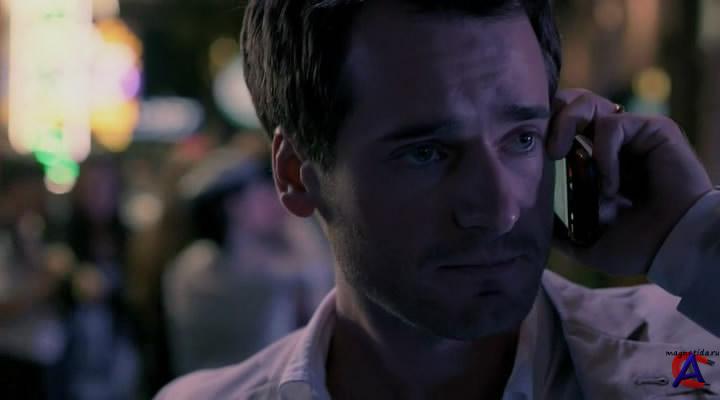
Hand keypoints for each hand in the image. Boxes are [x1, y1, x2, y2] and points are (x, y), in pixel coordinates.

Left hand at [547, 89, 713, 274]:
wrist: (672, 249)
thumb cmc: (638, 246)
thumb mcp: (587, 242)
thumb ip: (561, 233)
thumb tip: (534, 226)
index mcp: (596, 161)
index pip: (563, 125)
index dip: (544, 129)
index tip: (530, 151)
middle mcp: (613, 142)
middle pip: (571, 102)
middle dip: (550, 116)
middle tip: (544, 147)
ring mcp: (634, 133)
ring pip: (587, 102)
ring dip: (567, 125)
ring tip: (559, 155)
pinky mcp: (654, 129)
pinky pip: (612, 125)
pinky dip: (604, 156)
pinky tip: (612, 186)